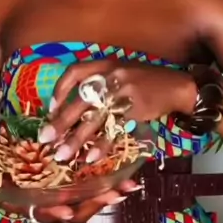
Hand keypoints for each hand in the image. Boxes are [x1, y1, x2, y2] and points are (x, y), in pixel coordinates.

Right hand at [0, 179, 141, 222]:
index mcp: (28, 204)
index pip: (46, 212)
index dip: (58, 211)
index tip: (71, 212)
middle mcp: (46, 203)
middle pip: (75, 207)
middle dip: (97, 201)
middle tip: (118, 193)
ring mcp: (59, 193)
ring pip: (87, 198)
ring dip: (109, 193)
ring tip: (130, 186)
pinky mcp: (67, 180)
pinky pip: (90, 183)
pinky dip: (110, 182)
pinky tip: (129, 178)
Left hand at [38, 59, 195, 161]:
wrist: (177, 86)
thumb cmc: (145, 82)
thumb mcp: (120, 73)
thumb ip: (99, 84)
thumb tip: (74, 108)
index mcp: (104, 64)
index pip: (74, 72)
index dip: (60, 90)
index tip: (51, 109)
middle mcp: (110, 75)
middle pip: (79, 100)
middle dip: (60, 122)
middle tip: (45, 139)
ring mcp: (122, 91)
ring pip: (93, 118)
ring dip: (76, 139)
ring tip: (62, 155)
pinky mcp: (134, 107)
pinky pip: (113, 129)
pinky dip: (102, 145)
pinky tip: (92, 158)